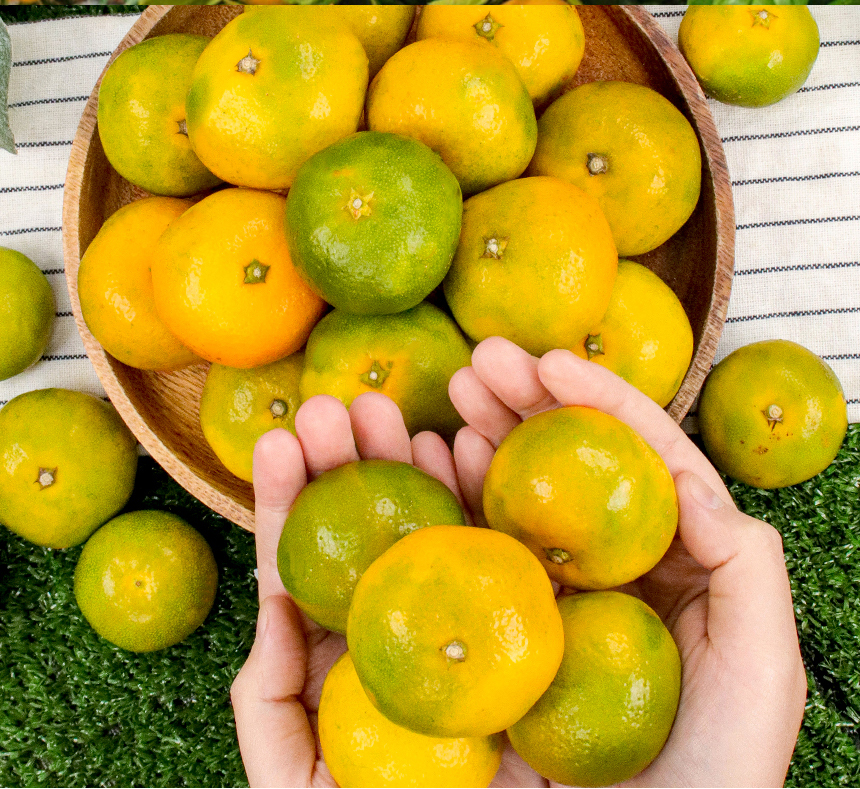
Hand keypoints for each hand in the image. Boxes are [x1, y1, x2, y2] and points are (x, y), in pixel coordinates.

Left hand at [231, 390, 466, 788]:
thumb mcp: (294, 784)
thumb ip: (271, 706)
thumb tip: (274, 607)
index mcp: (344, 661)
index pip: (310, 569)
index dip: (294, 502)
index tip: (286, 440)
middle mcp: (403, 637)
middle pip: (369, 532)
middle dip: (351, 462)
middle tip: (340, 407)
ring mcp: (465, 635)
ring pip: (433, 532)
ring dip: (410, 464)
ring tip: (389, 414)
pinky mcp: (528, 646)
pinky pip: (505, 563)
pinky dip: (486, 501)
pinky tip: (468, 451)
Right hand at [450, 340, 806, 788]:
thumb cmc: (723, 779)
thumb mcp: (763, 669)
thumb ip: (745, 565)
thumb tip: (683, 476)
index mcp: (669, 571)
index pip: (632, 464)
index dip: (592, 404)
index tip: (546, 360)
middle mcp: (602, 584)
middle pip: (557, 471)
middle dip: (514, 405)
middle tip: (474, 362)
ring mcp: (544, 620)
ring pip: (499, 509)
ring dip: (463, 445)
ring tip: (438, 396)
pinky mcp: (493, 665)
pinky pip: (455, 579)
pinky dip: (428, 520)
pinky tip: (415, 473)